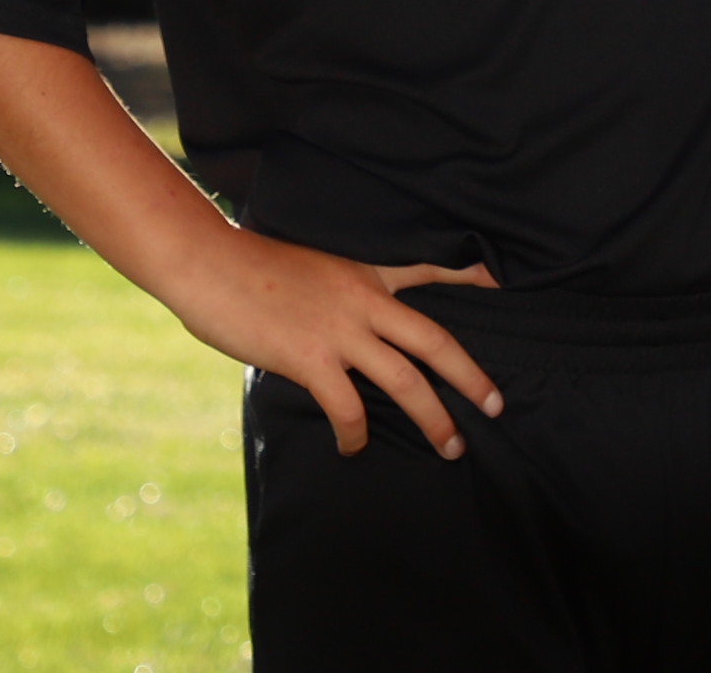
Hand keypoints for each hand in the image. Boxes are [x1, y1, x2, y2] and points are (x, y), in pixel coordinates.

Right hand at [156, 226, 505, 456]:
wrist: (206, 261)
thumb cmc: (246, 263)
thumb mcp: (308, 263)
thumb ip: (335, 290)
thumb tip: (343, 320)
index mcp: (364, 270)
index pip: (430, 267)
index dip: (470, 275)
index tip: (504, 284)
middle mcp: (362, 299)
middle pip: (435, 339)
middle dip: (470, 376)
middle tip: (497, 406)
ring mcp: (339, 329)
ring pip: (405, 380)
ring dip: (434, 418)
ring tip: (451, 446)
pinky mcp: (309, 357)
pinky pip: (348, 407)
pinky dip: (355, 434)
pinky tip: (353, 449)